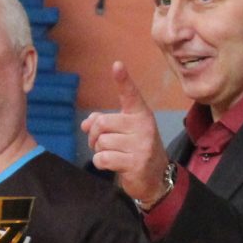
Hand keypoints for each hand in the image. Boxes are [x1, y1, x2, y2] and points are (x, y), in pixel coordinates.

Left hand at [81, 61, 169, 206]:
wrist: (156, 177)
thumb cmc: (136, 149)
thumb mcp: (124, 132)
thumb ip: (104, 123)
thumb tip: (85, 123)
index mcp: (140, 114)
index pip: (131, 94)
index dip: (123, 80)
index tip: (117, 65)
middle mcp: (143, 127)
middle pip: (102, 123)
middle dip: (94, 135)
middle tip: (100, 143)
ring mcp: (140, 146)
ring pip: (102, 142)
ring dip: (99, 150)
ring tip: (112, 154)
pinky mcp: (135, 164)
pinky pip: (103, 158)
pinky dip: (101, 163)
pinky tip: (113, 165)